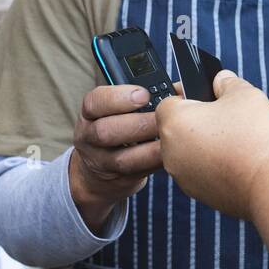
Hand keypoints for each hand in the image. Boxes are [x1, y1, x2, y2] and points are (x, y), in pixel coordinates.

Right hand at [69, 85, 163, 230]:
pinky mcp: (119, 178)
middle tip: (164, 117)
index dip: (119, 97)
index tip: (144, 94)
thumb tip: (178, 90)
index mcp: (91, 113)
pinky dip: (157, 163)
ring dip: (151, 148)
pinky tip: (173, 155)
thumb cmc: (119, 128)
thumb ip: (140, 98)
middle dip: (140, 123)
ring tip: (172, 138)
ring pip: (123, 157)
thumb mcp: (117, 110)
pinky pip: (140, 172)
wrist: (97, 172)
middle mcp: (90, 137)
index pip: (95, 101)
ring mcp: (102, 161)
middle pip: (106, 130)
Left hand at [155, 69, 268, 220]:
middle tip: (225, 117)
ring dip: (205, 144)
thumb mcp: (245, 94)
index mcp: (174, 122)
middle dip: (198, 120)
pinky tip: (238, 160)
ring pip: (189, 151)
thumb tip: (221, 80)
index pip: (169, 100)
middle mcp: (170, 151)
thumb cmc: (255, 136)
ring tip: (236, 140)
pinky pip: (201, 171)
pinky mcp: (197, 193)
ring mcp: (182, 175)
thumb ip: (227, 82)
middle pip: (178, 128)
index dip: (188, 94)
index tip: (207, 94)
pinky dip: (214, 164)